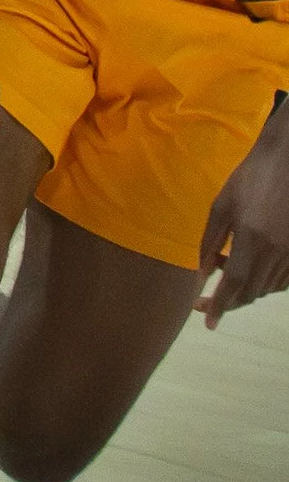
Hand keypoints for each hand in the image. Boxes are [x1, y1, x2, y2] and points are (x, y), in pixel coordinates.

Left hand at [195, 121, 288, 324]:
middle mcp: (276, 251)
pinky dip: (264, 283)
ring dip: (245, 290)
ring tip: (225, 272)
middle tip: (207, 300)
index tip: (208, 323)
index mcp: (252, 239)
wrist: (288, 159)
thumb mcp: (222, 206)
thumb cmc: (251, 177)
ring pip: (267, 288)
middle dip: (228, 302)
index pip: (234, 284)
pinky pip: (282, 280)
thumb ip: (210, 242)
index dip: (220, 306)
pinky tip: (250, 270)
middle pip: (252, 292)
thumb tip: (201, 273)